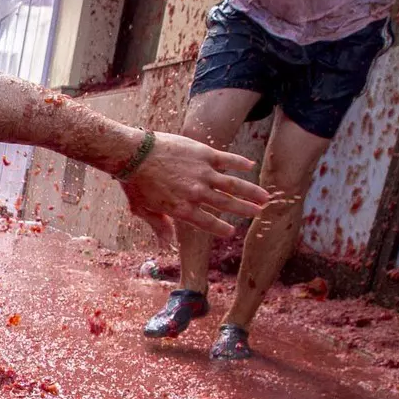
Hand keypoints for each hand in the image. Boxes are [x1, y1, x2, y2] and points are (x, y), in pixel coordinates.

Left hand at [116, 132, 268, 242]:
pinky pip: (227, 160)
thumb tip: (165, 244)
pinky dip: (240, 163)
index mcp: (182, 210)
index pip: (207, 223)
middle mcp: (197, 194)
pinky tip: (251, 166)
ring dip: (251, 192)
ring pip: (233, 185)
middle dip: (245, 210)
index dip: (220, 228)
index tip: (231, 232)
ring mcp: (203, 174)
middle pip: (226, 205)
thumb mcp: (143, 210)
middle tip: (259, 213)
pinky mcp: (204, 154)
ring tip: (265, 197)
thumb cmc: (134, 182)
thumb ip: (159, 226)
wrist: (133, 154)